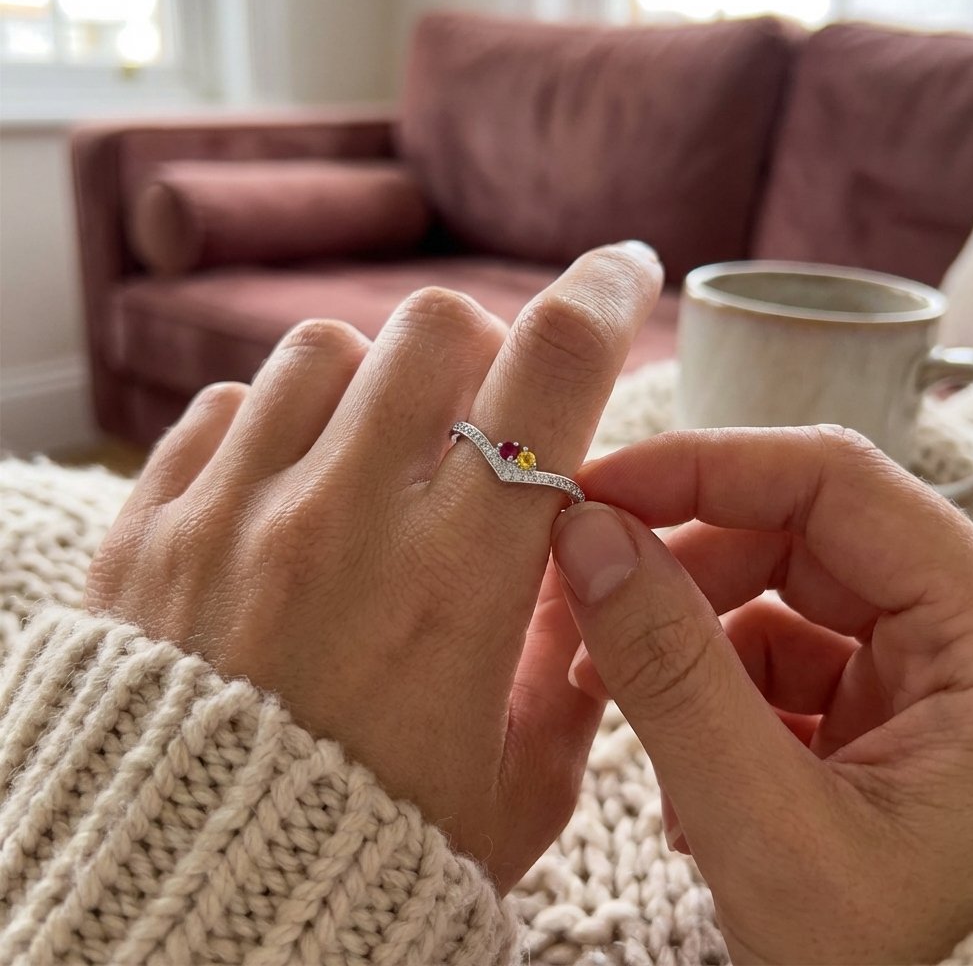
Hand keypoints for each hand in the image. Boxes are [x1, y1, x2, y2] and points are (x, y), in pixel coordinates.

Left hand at [85, 242, 662, 892]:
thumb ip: (574, 661)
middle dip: (478, 350)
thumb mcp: (522, 785)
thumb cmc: (373, 855)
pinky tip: (284, 498)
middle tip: (477, 418)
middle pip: (430, 328)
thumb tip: (583, 564)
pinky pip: (221, 413)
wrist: (191, 917)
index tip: (620, 274)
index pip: (551, 374)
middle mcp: (339, 527)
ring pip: (320, 351)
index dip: (601, 298)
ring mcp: (228, 519)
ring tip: (371, 460)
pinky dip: (271, 431)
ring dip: (369, 384)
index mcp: (455, 586)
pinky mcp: (147, 535)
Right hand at [551, 427, 972, 962]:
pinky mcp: (883, 703)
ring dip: (681, 631)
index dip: (703, 468)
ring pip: (775, 589)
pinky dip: (708, 686)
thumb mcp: (768, 831)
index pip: (835, 483)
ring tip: (609, 693)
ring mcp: (926, 668)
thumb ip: (671, 675)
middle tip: (580, 590)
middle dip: (676, 560)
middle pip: (795, 530)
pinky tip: (679, 763)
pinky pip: (775, 651)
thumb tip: (587, 540)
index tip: (597, 490)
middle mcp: (972, 631)